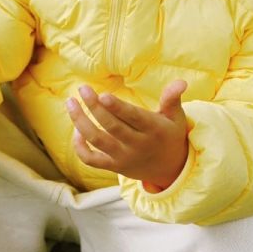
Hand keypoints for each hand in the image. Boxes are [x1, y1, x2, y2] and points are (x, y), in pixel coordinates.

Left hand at [67, 80, 188, 192]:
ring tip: (71, 102)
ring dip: (80, 122)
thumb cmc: (169, 135)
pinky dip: (79, 147)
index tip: (103, 95)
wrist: (170, 169)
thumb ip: (172, 98)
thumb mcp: (176, 117)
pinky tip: (76, 130)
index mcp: (153, 129)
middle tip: (83, 89)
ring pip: (97, 140)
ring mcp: (123, 157)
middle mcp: (137, 145)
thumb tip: (181, 82)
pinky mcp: (113, 166)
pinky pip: (90, 159)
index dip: (117, 108)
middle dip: (94, 107)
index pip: (133, 118)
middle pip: (111, 127)